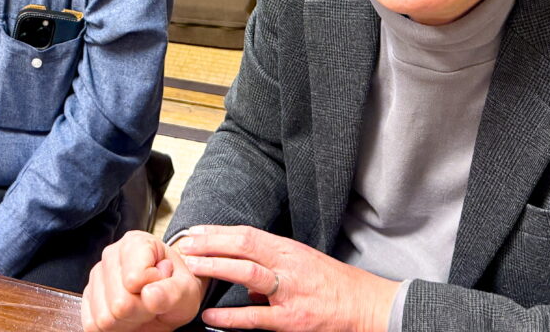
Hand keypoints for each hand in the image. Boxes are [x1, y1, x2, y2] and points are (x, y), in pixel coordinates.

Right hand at [81, 230, 203, 331]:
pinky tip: (125, 317)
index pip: (134, 280)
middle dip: (140, 311)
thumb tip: (149, 295)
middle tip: (152, 303)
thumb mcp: (187, 291)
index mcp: (135, 243)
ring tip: (140, 308)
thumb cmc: (177, 289)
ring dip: (127, 322)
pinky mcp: (87, 298)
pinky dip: (112, 329)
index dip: (153, 291)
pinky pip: (92, 325)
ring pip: (105, 318)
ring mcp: (95, 277)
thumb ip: (172, 292)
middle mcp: (111, 255)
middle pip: (119, 303)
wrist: (169, 299)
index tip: (162, 285)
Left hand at [176, 225, 398, 331]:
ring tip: (192, 267)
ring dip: (217, 266)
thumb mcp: (303, 267)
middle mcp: (288, 264)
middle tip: (184, 245)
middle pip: (243, 245)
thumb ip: (273, 271)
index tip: (195, 231)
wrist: (366, 305)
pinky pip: (257, 317)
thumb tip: (246, 291)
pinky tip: (212, 317)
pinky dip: (232, 317)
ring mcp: (290, 291)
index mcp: (288, 249)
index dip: (218, 231)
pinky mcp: (292, 319)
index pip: (247, 234)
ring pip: (248, 271)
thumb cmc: (334, 285)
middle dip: (210, 243)